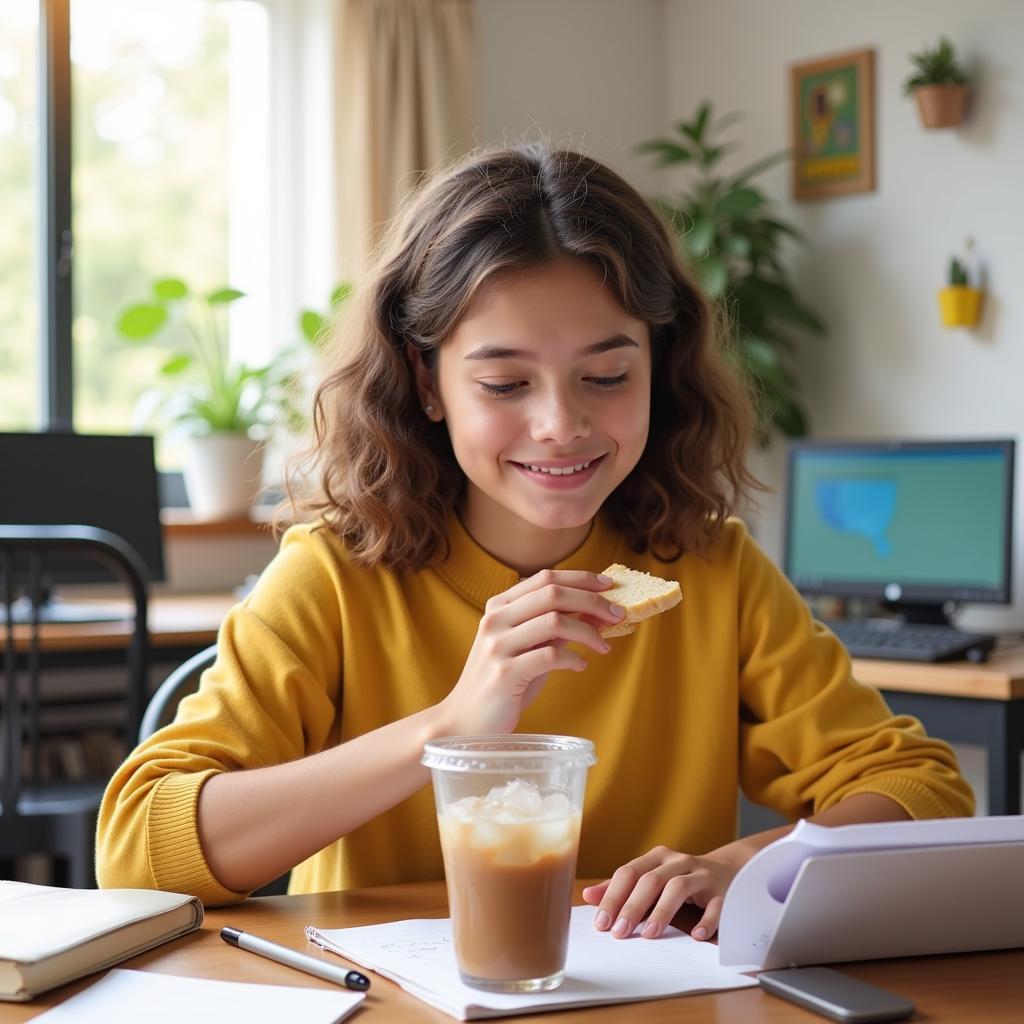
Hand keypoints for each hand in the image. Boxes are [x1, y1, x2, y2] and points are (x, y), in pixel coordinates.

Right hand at [436, 569, 624, 734]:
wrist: (466, 721)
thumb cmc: (503, 684)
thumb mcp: (529, 648)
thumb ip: (557, 628)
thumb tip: (598, 611)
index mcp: (499, 607)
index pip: (545, 578)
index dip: (581, 578)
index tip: (609, 585)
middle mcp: (496, 620)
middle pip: (552, 593)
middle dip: (592, 600)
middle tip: (617, 613)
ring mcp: (498, 646)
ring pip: (554, 621)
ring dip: (588, 631)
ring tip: (603, 645)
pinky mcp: (504, 673)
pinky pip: (550, 656)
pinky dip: (574, 658)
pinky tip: (580, 666)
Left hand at [581, 845, 744, 941]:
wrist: (729, 872)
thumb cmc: (682, 880)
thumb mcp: (652, 879)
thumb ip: (623, 888)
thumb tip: (588, 896)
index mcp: (656, 858)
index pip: (628, 872)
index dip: (613, 897)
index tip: (601, 922)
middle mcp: (677, 862)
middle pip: (650, 880)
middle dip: (632, 906)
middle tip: (619, 932)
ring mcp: (701, 875)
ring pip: (678, 887)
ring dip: (661, 911)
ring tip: (649, 934)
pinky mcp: (722, 892)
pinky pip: (715, 905)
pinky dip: (706, 920)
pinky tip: (696, 934)